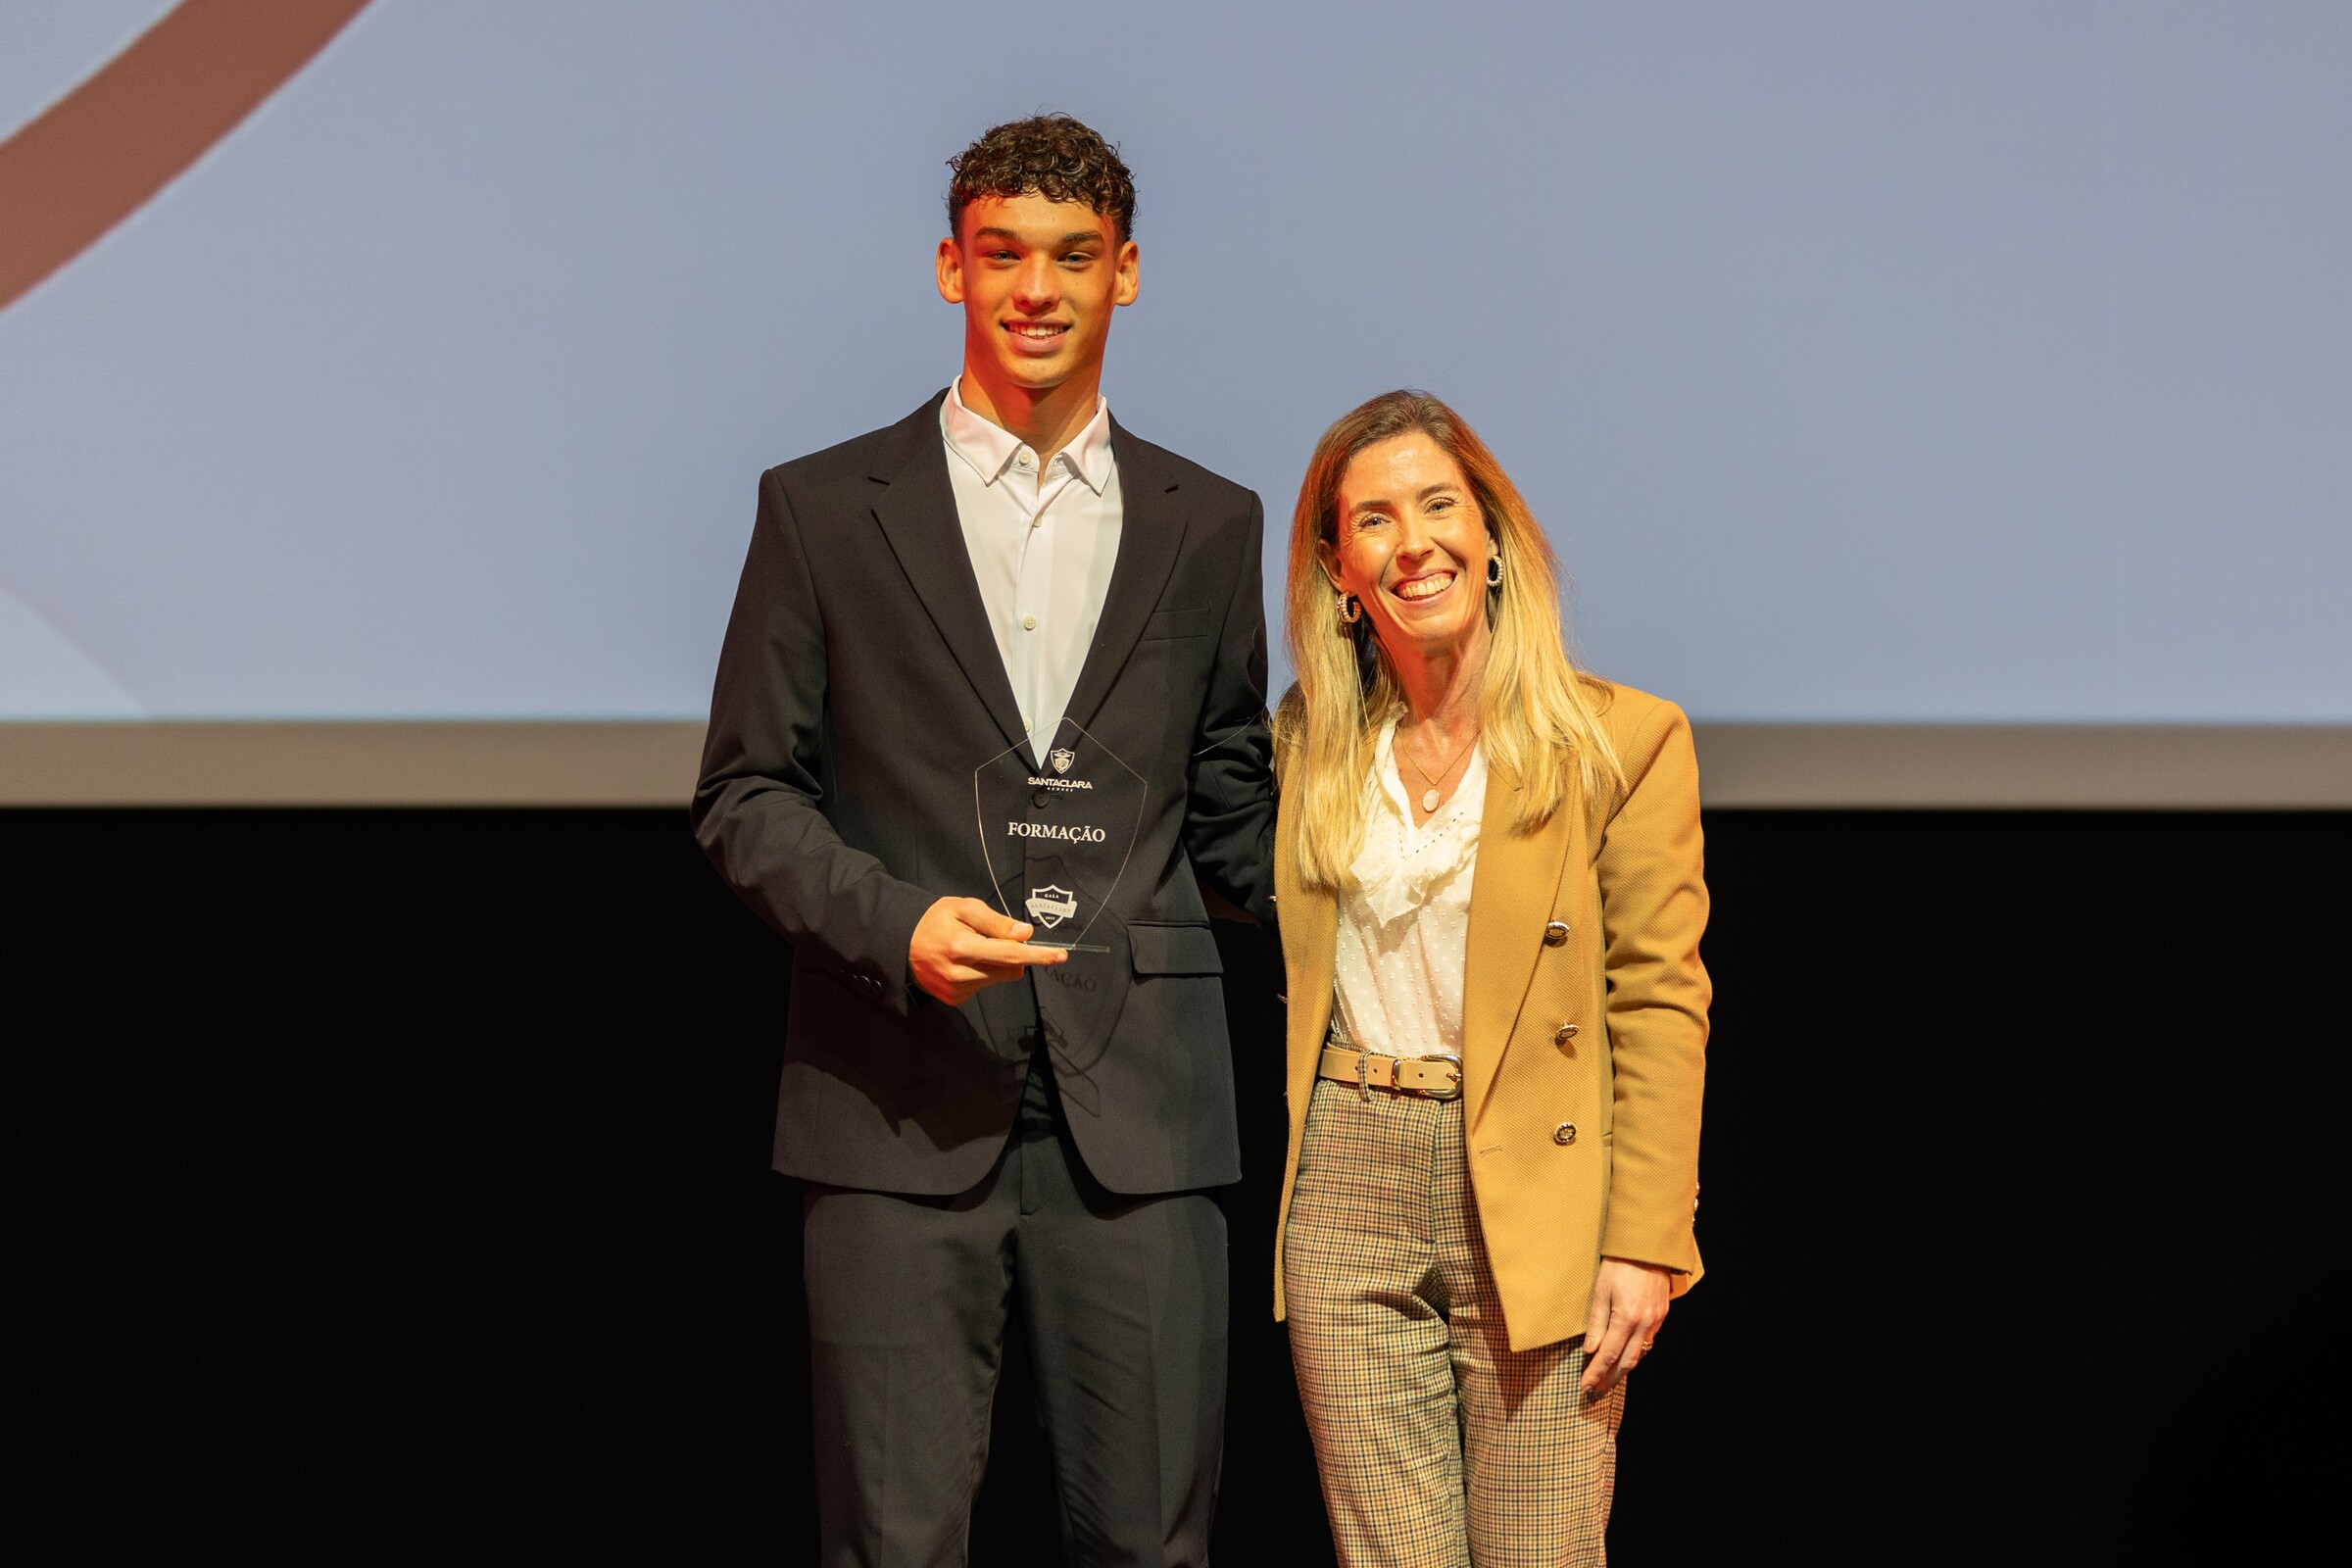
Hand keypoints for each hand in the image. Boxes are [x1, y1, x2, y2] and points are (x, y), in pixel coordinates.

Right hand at [909, 896, 1066, 1004]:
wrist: (901, 943)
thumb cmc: (935, 920)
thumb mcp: (963, 908)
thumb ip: (995, 922)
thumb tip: (1025, 934)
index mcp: (961, 946)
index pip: (1009, 955)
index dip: (1038, 955)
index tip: (1060, 955)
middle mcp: (959, 973)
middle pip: (1009, 970)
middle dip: (1015, 956)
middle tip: (1002, 940)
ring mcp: (956, 990)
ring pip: (998, 979)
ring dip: (996, 965)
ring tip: (973, 950)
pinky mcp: (954, 999)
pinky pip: (983, 987)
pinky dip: (982, 974)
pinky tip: (965, 963)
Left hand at [1579, 1257, 1673, 1396]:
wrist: (1647, 1247)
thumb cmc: (1619, 1265)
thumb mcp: (1601, 1291)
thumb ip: (1596, 1323)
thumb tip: (1590, 1350)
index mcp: (1626, 1317)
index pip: (1608, 1354)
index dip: (1595, 1373)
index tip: (1584, 1386)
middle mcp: (1644, 1323)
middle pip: (1626, 1362)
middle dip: (1610, 1380)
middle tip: (1595, 1393)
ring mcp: (1656, 1321)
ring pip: (1639, 1354)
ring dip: (1623, 1370)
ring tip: (1608, 1381)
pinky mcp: (1661, 1316)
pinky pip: (1648, 1342)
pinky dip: (1635, 1355)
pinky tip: (1625, 1359)